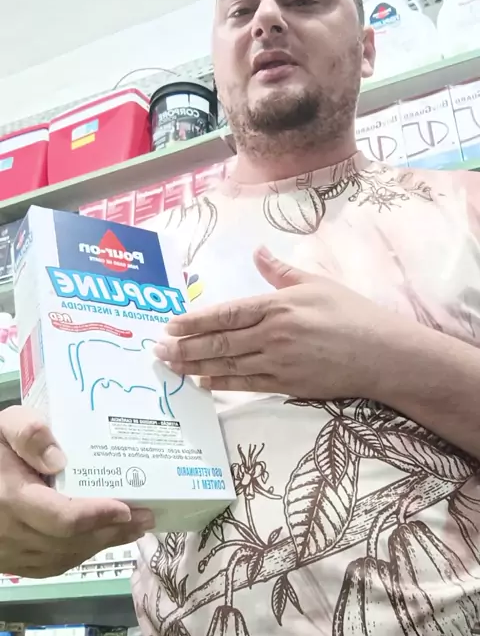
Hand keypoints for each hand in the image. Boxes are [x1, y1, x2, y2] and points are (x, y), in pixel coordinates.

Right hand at [0, 406, 154, 577]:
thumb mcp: (6, 426)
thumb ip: (29, 433)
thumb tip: (58, 459)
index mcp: (12, 498)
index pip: (62, 519)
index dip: (97, 516)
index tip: (128, 509)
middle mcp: (10, 533)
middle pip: (70, 542)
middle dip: (112, 532)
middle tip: (147, 517)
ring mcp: (9, 552)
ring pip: (63, 557)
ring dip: (101, 545)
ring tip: (134, 529)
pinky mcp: (12, 560)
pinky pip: (50, 565)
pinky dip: (80, 554)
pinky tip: (101, 540)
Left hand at [156, 246, 394, 398]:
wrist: (381, 354)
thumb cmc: (351, 314)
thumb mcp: (316, 283)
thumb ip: (280, 271)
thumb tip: (258, 250)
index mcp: (277, 306)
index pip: (226, 313)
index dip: (195, 320)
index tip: (171, 324)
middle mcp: (272, 334)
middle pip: (219, 342)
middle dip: (184, 346)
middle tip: (157, 349)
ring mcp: (278, 362)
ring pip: (227, 365)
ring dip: (195, 365)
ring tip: (170, 366)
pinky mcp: (287, 384)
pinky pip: (246, 385)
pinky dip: (222, 384)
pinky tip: (202, 383)